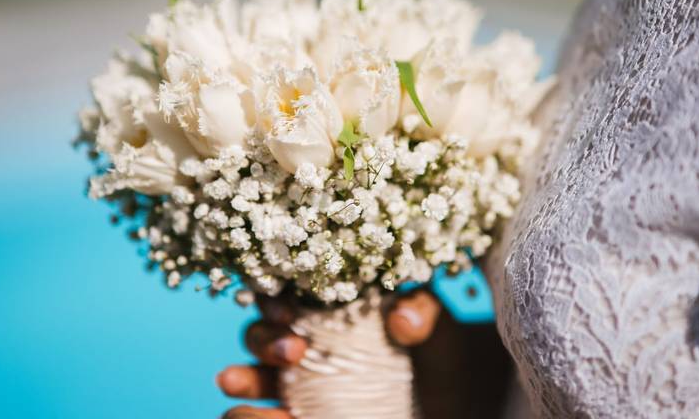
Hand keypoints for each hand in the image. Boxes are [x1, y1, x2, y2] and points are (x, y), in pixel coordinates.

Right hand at [216, 289, 514, 418]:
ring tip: (246, 385)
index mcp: (328, 310)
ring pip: (248, 376)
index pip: (285, 292)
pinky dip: (253, 416)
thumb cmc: (441, 357)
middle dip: (264, 339)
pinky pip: (261, 416)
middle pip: (259, 332)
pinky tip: (273, 418)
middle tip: (293, 352)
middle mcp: (304, 344)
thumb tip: (402, 319)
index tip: (286, 308)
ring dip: (243, 378)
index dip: (275, 296)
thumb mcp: (440, 330)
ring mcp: (299, 386)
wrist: (455, 404)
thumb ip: (424, 311)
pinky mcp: (300, 417)